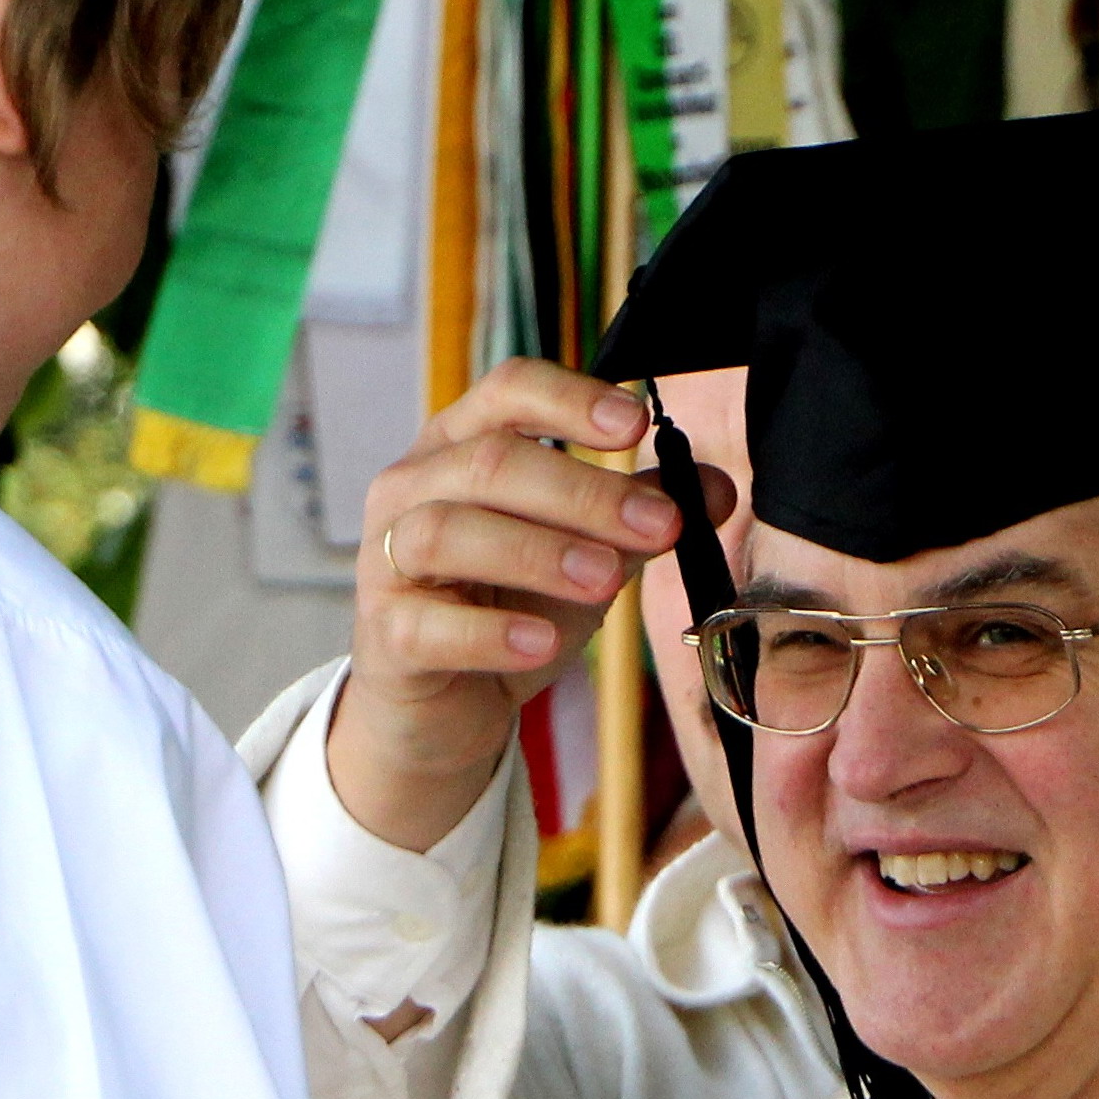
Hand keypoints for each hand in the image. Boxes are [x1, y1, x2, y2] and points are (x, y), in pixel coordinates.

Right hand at [334, 361, 717, 855]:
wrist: (446, 707)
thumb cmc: (509, 608)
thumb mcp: (587, 556)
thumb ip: (640, 517)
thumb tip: (714, 488)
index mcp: (460, 446)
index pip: (507, 391)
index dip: (571, 399)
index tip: (637, 425)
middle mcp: (411, 489)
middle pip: (490, 463)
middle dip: (583, 493)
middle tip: (658, 525)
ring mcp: (386, 560)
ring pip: (449, 532)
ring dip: (538, 552)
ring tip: (606, 580)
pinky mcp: (384, 635)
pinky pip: (427, 624)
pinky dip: (488, 632)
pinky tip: (540, 641)